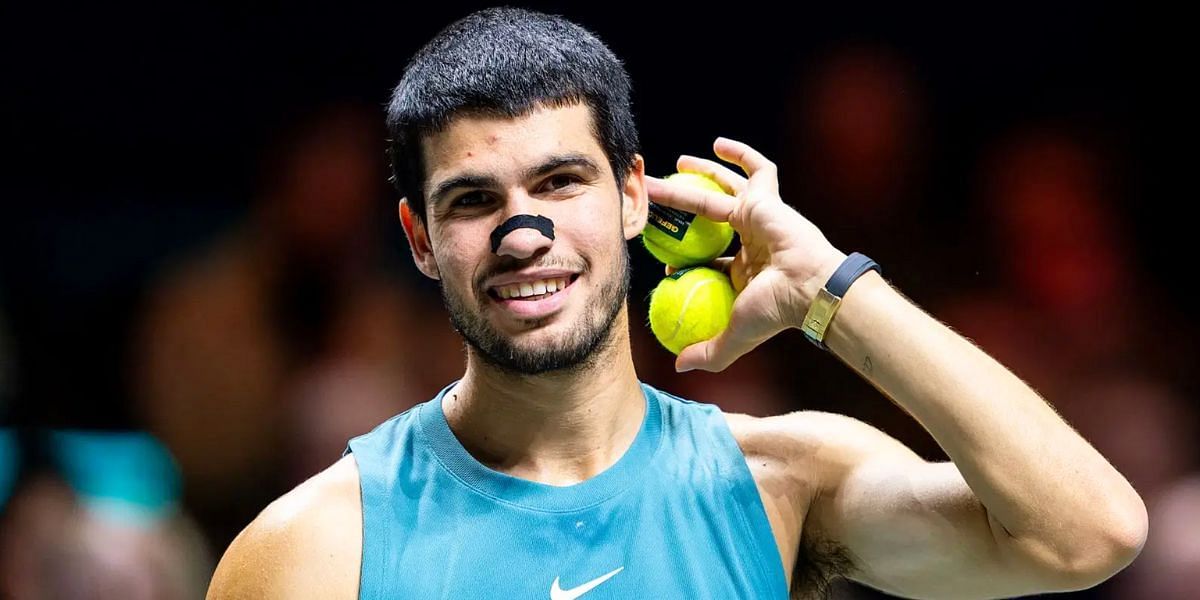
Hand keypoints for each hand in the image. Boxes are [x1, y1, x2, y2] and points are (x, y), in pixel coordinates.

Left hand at [645, 137, 844, 371]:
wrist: (809, 288)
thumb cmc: (776, 311)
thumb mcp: (735, 335)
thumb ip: (708, 352)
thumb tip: (677, 367)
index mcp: (745, 269)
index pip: (711, 258)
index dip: (687, 256)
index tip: (664, 257)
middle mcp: (751, 240)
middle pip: (709, 216)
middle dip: (683, 206)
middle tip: (656, 196)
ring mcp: (761, 217)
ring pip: (725, 189)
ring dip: (702, 174)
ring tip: (677, 163)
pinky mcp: (769, 199)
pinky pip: (757, 170)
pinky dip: (740, 155)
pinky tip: (718, 144)